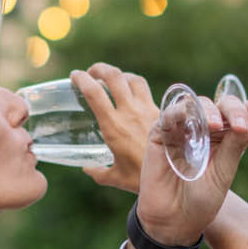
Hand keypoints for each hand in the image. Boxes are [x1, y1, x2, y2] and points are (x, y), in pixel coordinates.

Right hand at [70, 63, 156, 192]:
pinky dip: (136, 87)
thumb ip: (99, 172)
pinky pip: (147, 91)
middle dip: (100, 68)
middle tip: (92, 72)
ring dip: (120, 75)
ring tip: (113, 80)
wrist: (172, 177)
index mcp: (113, 126)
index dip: (81, 78)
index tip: (75, 75)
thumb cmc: (140, 180)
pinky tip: (133, 95)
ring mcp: (146, 110)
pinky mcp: (160, 112)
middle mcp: (129, 112)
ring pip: (133, 79)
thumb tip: (88, 168)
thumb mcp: (115, 177)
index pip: (93, 92)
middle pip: (114, 76)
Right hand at [133, 91, 247, 246]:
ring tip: (216, 125)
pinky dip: (181, 113)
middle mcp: (205, 128)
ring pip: (196, 104)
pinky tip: (193, 124)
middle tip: (240, 126)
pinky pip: (170, 114)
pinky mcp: (161, 133)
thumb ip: (237, 144)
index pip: (242, 113)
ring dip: (209, 110)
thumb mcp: (224, 171)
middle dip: (234, 110)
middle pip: (221, 104)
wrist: (174, 221)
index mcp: (226, 136)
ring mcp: (183, 128)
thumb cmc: (201, 199)